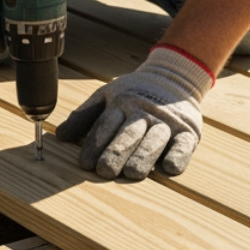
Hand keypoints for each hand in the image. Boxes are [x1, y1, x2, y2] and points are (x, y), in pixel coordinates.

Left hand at [56, 45, 214, 179]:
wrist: (174, 76)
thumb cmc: (133, 93)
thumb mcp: (106, 96)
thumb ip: (84, 116)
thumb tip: (61, 137)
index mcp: (121, 103)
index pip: (106, 125)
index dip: (95, 144)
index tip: (85, 164)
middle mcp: (144, 112)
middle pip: (129, 134)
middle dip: (117, 152)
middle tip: (105, 170)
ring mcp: (167, 122)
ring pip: (155, 140)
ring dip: (144, 156)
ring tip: (132, 173)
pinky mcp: (188, 132)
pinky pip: (184, 145)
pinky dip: (178, 155)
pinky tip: (168, 168)